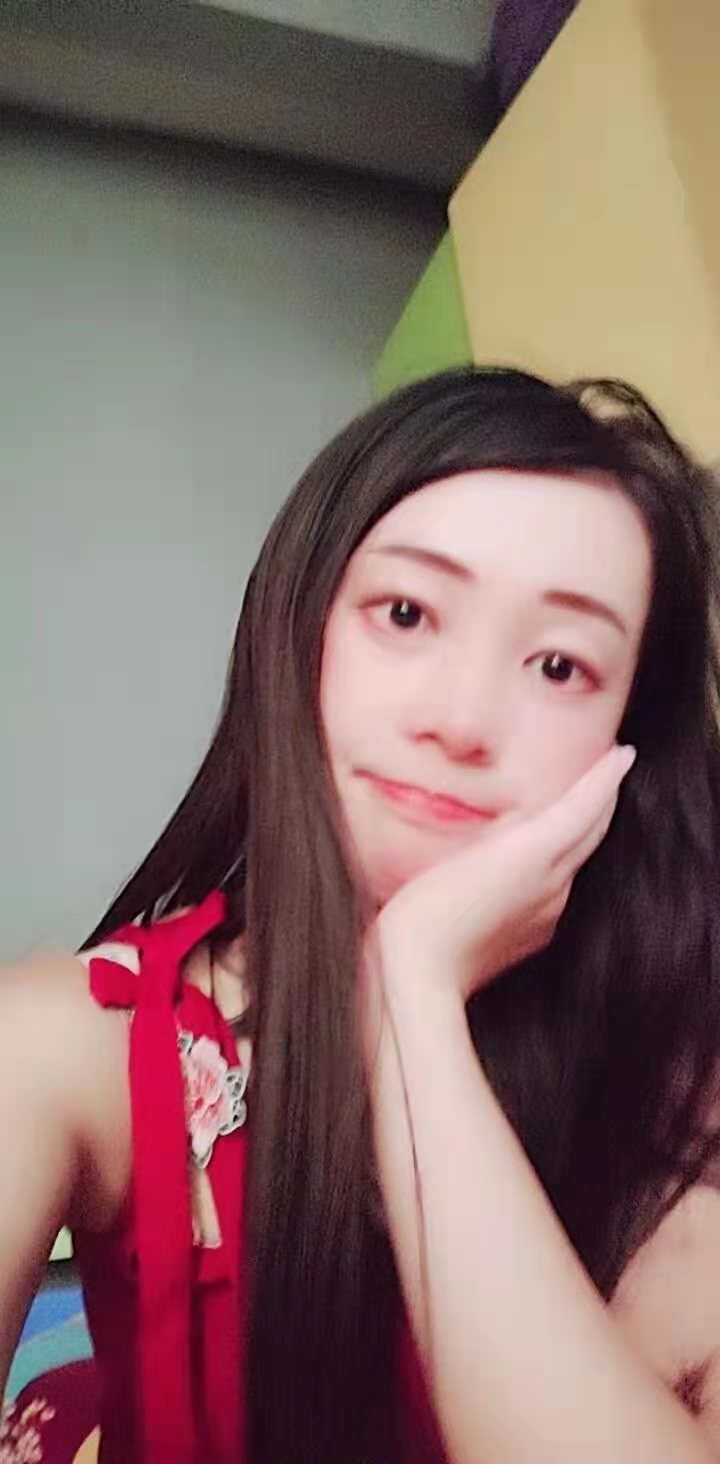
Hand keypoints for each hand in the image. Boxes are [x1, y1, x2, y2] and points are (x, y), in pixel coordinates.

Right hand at [372, 744, 635, 1006]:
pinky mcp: (534, 934)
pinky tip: (542, 858)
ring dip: (583, 827)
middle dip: (604, 796)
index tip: (622, 754)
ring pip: (577, 858)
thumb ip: (501, 830)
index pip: (586, 807)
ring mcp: (548, 911)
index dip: (605, 777)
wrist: (423, 976)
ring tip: (581, 802)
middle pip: (593, 831)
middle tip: (612, 767)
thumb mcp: (460, 852)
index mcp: (536, 854)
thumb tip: (522, 818)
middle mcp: (554, 883)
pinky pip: (560, 886)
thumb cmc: (425, 911)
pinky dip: (561, 860)